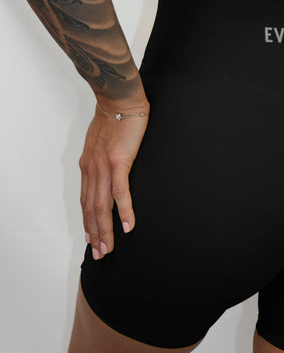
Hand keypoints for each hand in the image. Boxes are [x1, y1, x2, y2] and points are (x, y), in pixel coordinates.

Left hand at [79, 99, 149, 259]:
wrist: (119, 99)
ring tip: (109, 248)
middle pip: (91, 208)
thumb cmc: (115, 116)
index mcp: (88, 165)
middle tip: (99, 253)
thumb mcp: (101, 140)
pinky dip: (125, 211)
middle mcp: (91, 169)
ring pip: (102, 206)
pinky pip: (120, 192)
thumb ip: (101, 156)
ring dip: (105, 230)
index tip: (91, 237)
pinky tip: (129, 226)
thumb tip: (107, 165)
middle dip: (94, 233)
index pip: (86, 199)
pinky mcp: (119, 162)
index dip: (88, 221)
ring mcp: (104, 167)